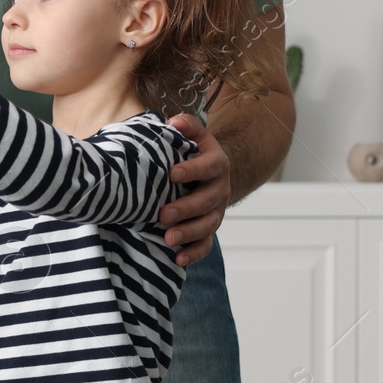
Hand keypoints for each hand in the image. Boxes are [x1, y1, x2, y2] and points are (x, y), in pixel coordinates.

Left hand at [159, 113, 230, 265]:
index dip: (193, 170)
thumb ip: (185, 126)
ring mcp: (216, 211)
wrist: (210, 172)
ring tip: (168, 238)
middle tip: (163, 214)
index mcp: (216, 163)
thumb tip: (172, 122)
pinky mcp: (209, 228)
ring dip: (189, 233)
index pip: (209, 166)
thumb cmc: (193, 151)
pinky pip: (206, 244)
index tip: (172, 174)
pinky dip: (193, 253)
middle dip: (186, 208)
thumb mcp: (194, 134)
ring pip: (208, 225)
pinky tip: (177, 259)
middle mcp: (219, 189)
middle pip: (207, 201)